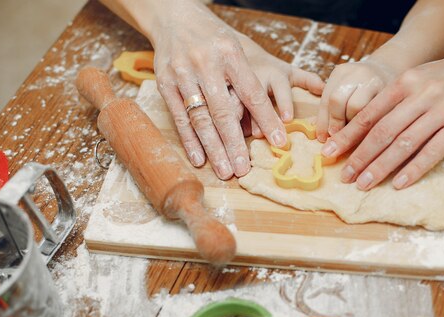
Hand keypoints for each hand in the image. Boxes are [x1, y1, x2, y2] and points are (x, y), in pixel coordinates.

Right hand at [152, 5, 319, 179]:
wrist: (175, 18)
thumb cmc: (213, 40)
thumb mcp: (236, 50)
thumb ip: (251, 81)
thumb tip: (276, 118)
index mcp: (231, 55)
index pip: (252, 93)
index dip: (266, 119)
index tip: (278, 142)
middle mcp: (205, 63)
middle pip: (223, 111)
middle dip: (235, 143)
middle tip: (244, 168)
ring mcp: (182, 74)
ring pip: (200, 118)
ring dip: (213, 148)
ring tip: (225, 170)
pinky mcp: (165, 83)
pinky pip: (179, 117)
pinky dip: (189, 141)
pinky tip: (199, 159)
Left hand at [321, 53, 443, 189]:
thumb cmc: (443, 78)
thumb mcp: (413, 80)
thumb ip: (390, 101)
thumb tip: (360, 131)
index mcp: (403, 83)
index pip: (369, 113)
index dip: (348, 135)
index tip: (331, 152)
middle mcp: (420, 95)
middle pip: (383, 131)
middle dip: (360, 156)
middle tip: (345, 176)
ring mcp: (442, 110)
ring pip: (405, 143)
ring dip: (381, 166)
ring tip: (364, 184)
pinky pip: (433, 151)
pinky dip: (414, 168)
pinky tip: (398, 183)